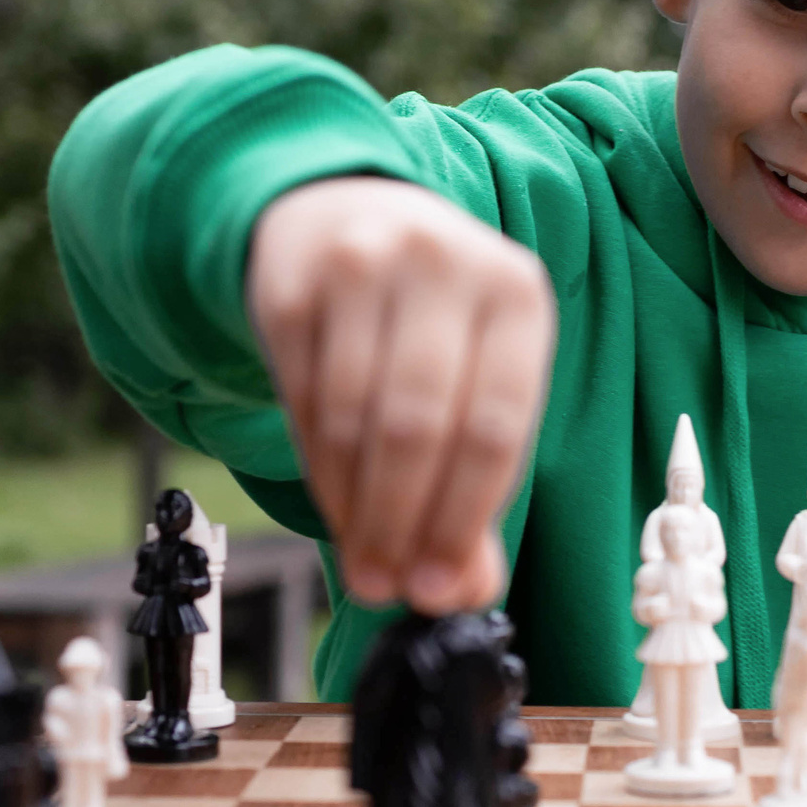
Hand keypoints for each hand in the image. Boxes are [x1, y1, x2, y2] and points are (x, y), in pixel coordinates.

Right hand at [248, 177, 553, 613]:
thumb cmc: (434, 324)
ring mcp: (362, 262)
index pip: (494, 425)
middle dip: (399, 522)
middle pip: (418, 424)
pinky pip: (299, 397)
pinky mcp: (290, 280)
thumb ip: (480, 487)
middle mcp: (444, 264)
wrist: (353, 217)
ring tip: (361, 557)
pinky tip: (332, 501)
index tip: (435, 588)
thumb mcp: (480, 380)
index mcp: (516, 292)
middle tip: (384, 587)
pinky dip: (314, 467)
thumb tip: (463, 589)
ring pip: (351, 415)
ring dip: (352, 506)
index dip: (462, 517)